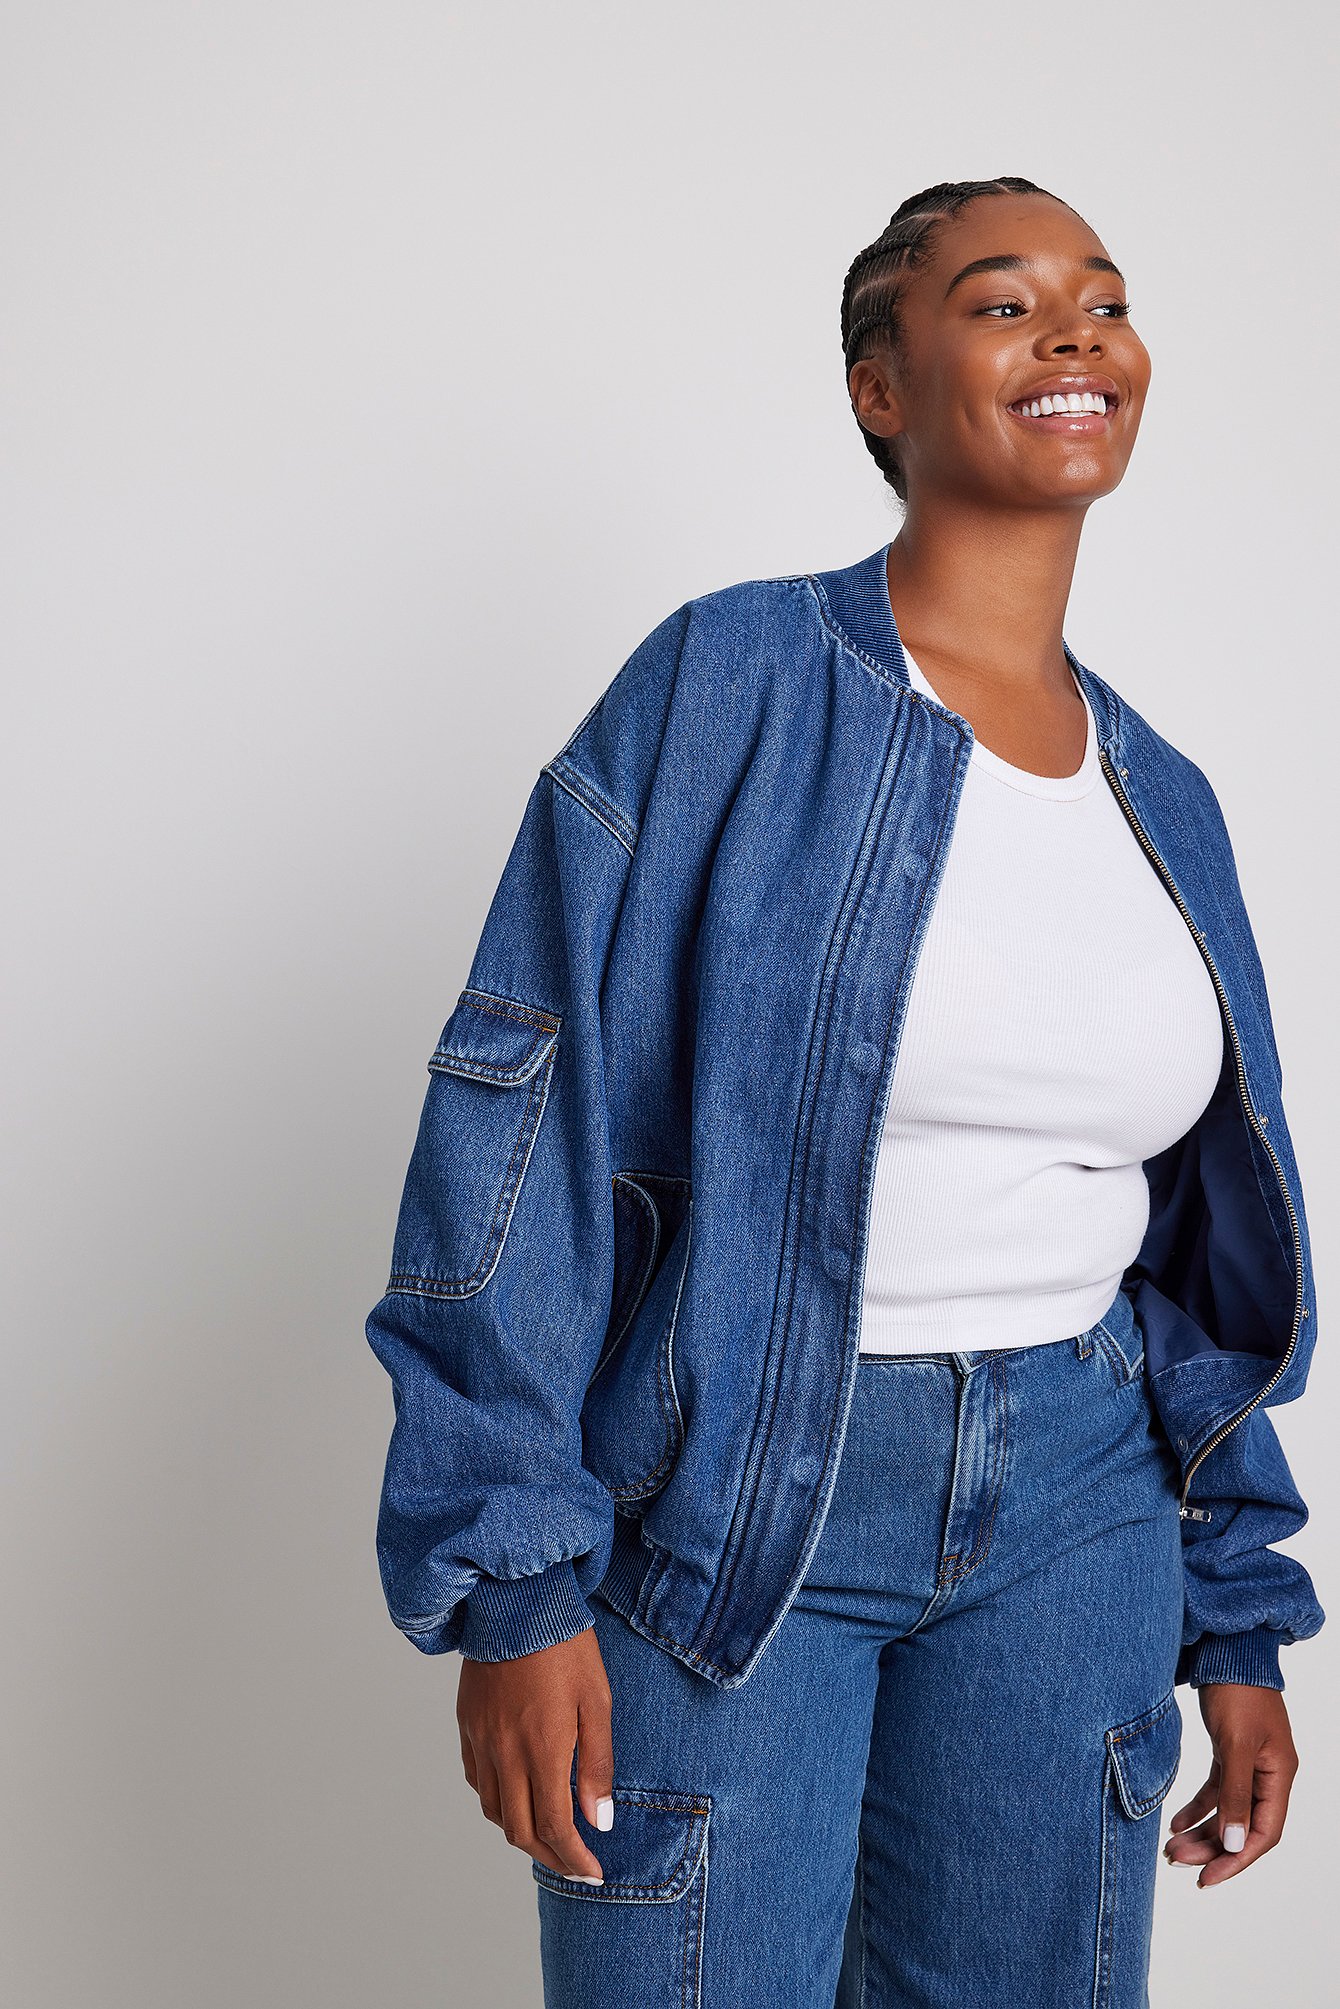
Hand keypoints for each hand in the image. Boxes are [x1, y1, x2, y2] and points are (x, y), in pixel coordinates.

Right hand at [456, 1626, 614, 1882]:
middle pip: (520, 1831)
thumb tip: (599, 1820)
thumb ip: (597, 1764)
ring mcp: (481, 1740)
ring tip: (549, 1833)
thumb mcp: (596, 1701)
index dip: (574, 1859)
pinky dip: (497, 1801)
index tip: (593, 1872)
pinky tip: (518, 1793)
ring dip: (522, 1832)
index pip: (554, 1827)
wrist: (514, 1601)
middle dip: (549, 1856)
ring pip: (495, 1811)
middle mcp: (505, 1753)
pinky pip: (477, 1781)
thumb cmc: (564, 1645)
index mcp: (541, 1749)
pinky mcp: (467, 1725)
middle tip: (575, 1861)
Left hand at [1163, 1684, 1297, 1886]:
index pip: (1264, 1833)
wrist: (1225, 1650)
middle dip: (1212, 1848)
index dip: (1237, 1859)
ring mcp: (1248, 1764)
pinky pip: (1215, 1791)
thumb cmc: (1237, 1691)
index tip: (1207, 1878)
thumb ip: (1236, 1794)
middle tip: (1177, 1862)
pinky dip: (1197, 1808)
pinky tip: (1175, 1822)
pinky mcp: (1229, 1753)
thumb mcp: (1235, 1744)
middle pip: (1243, 1827)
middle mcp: (1267, 1775)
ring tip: (1171, 1849)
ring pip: (1227, 1811)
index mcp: (1278, 1775)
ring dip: (1201, 1832)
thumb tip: (1236, 1844)